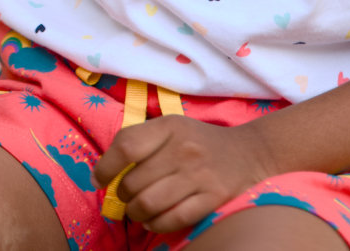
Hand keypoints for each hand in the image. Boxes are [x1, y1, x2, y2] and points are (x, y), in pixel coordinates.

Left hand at [92, 116, 272, 232]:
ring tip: (136, 210)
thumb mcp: (171, 127)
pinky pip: (175, 218)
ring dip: (135, 212)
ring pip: (150, 203)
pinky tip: (152, 221)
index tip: (99, 179)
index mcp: (169, 127)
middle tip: (123, 197)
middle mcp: (184, 149)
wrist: (250, 152)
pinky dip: (157, 224)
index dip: (106, 166)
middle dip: (122, 194)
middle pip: (135, 180)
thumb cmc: (199, 141)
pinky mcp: (214, 198)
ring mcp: (200, 175)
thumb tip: (106, 170)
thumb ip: (141, 141)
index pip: (125, 146)